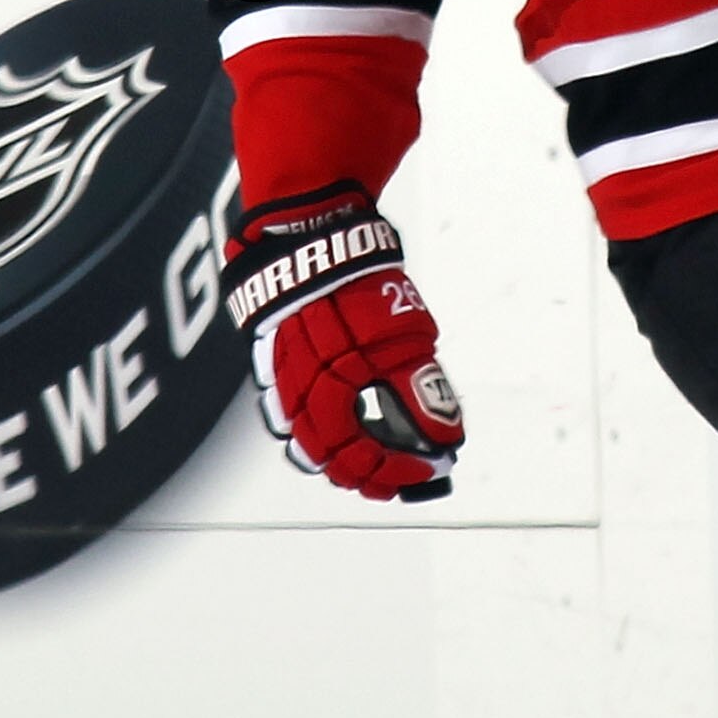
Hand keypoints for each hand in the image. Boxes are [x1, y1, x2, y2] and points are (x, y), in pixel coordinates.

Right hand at [224, 182, 462, 500]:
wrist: (314, 236)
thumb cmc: (362, 281)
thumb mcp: (407, 334)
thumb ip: (420, 388)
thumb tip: (442, 437)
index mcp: (333, 382)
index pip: (361, 450)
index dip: (395, 468)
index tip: (426, 469)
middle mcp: (301, 387)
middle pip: (329, 455)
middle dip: (365, 474)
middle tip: (397, 481)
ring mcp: (283, 376)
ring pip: (305, 439)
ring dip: (339, 460)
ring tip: (369, 467)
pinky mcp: (275, 364)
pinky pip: (291, 414)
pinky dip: (317, 434)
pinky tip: (339, 434)